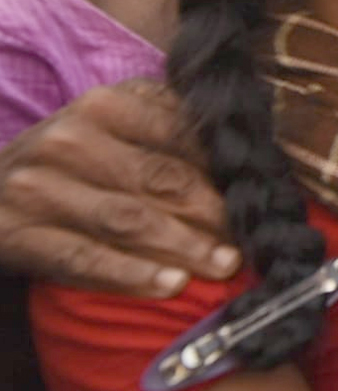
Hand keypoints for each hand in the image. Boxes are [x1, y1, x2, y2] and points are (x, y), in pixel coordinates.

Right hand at [0, 80, 239, 296]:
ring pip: (125, 220)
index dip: (223, 165)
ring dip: (182, 246)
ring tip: (224, 266)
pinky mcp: (15, 235)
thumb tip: (246, 144)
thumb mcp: (115, 122)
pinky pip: (80, 259)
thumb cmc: (75, 154)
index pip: (178, 133)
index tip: (260, 191)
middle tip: (252, 238)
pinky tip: (169, 286)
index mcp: (103, 105)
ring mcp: (37, 189)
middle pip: (157, 178)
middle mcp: (68, 140)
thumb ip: (169, 122)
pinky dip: (128, 275)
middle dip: (212, 212)